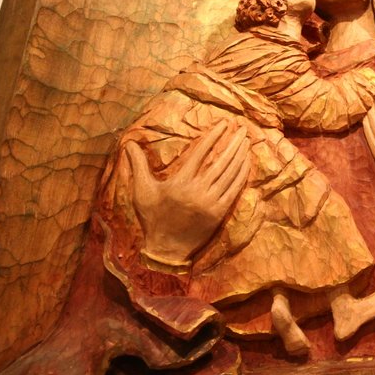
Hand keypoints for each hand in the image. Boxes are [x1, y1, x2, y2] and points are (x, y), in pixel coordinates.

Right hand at [127, 121, 249, 265]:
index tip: (223, 124)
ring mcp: (210, 203)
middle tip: (243, 128)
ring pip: (229, 174)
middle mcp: (197, 191)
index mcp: (180, 182)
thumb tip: (128, 144)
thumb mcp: (141, 191)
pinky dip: (242, 175)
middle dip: (233, 143)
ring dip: (240, 156)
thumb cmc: (152, 218)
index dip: (213, 136)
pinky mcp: (219, 213)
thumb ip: (138, 165)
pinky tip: (246, 163)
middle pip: (220, 161)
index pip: (201, 152)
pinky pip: (234, 190)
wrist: (165, 250)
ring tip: (246, 142)